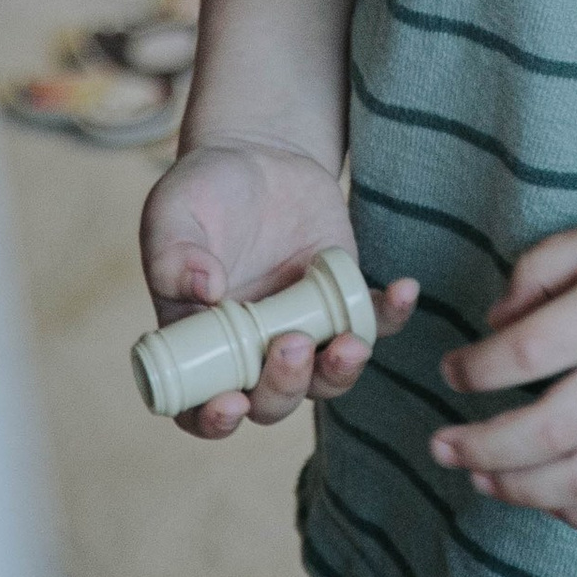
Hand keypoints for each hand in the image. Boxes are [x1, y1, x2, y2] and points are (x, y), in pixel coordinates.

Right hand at [139, 139, 418, 442]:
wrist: (258, 155)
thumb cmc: (203, 191)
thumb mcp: (173, 211)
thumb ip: (174, 254)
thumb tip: (203, 290)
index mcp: (200, 346)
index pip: (199, 408)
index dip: (214, 420)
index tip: (231, 403)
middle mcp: (252, 351)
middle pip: (272, 402)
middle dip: (285, 387)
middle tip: (292, 344)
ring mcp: (301, 329)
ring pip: (325, 378)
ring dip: (340, 371)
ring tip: (350, 342)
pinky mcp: (341, 299)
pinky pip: (372, 321)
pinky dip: (391, 315)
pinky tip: (404, 290)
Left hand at [430, 206, 576, 531]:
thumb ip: (544, 265)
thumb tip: (495, 320)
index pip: (526, 352)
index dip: (474, 368)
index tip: (453, 369)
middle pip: (546, 431)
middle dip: (480, 446)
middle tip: (440, 444)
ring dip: (516, 489)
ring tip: (479, 475)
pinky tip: (547, 497)